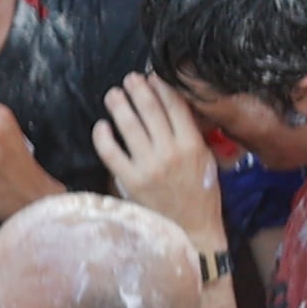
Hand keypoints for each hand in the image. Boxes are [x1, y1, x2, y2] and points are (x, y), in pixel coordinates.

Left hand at [93, 73, 230, 246]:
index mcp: (192, 144)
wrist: (191, 230)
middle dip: (138, 90)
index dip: (161, 87)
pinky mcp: (130, 181)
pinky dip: (103, 136)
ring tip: (113, 94)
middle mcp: (170, 152)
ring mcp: (148, 166)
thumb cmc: (201, 195)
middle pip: (150, 111)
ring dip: (119, 105)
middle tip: (130, 79)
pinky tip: (101, 126)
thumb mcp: (205, 160)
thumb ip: (190, 135)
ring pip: (129, 126)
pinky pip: (111, 153)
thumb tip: (174, 108)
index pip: (175, 106)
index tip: (152, 77)